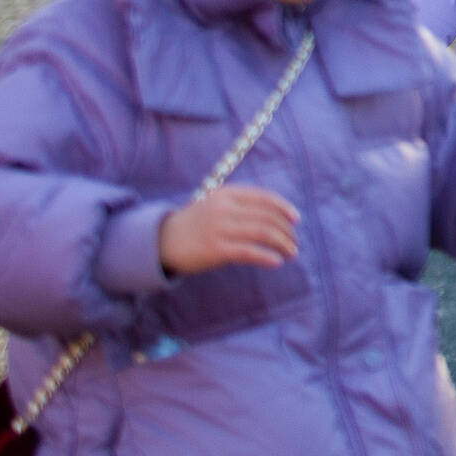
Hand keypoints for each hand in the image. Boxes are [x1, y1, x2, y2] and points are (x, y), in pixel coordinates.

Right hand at [158, 184, 300, 275]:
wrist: (160, 241)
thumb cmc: (194, 224)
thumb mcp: (215, 205)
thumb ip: (240, 206)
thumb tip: (275, 216)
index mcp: (226, 194)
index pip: (264, 198)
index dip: (283, 208)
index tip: (296, 219)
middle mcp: (224, 208)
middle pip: (267, 217)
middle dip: (286, 231)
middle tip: (294, 243)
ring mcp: (219, 228)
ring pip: (262, 233)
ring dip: (282, 244)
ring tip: (291, 253)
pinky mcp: (215, 250)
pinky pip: (249, 252)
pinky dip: (267, 256)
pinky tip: (276, 262)